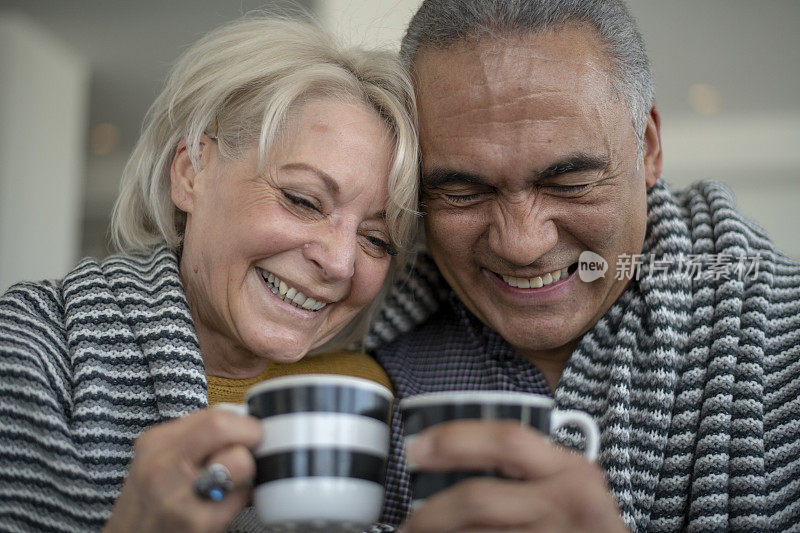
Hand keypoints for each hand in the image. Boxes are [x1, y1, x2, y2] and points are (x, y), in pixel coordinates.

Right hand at [104, 408, 261, 532]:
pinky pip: (240, 496)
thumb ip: (195, 437)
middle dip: (250, 435)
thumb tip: (240, 421)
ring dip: (247, 469)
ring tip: (233, 479)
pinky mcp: (198, 523)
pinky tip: (224, 503)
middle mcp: (163, 466)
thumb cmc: (151, 502)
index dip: (242, 422)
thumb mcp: (159, 459)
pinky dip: (241, 497)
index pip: (214, 415)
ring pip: (240, 462)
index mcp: (156, 443)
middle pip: (222, 428)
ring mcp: (179, 496)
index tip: (247, 432)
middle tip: (252, 448)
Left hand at [400, 420, 626, 532]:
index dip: (454, 440)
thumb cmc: (584, 521)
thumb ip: (529, 466)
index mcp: (571, 469)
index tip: (417, 448)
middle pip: (479, 499)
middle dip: (432, 511)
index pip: (506, 441)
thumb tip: (451, 453)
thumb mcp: (570, 484)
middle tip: (408, 518)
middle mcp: (568, 502)